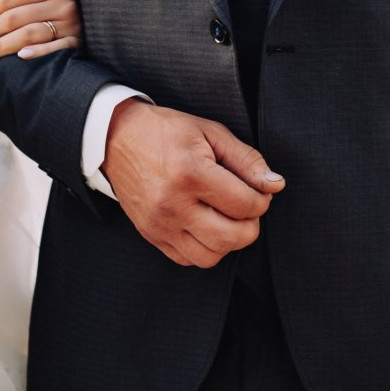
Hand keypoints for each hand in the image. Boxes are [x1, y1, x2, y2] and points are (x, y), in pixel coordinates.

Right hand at [102, 99, 284, 267]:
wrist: (115, 138)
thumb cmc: (165, 131)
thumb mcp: (210, 132)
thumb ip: (247, 160)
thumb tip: (275, 185)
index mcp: (190, 174)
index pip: (245, 204)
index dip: (262, 199)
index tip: (258, 190)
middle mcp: (173, 204)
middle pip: (232, 237)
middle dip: (251, 225)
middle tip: (246, 208)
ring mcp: (159, 224)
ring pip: (211, 256)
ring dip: (228, 241)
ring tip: (226, 219)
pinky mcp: (150, 234)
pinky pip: (187, 259)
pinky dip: (204, 249)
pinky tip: (205, 226)